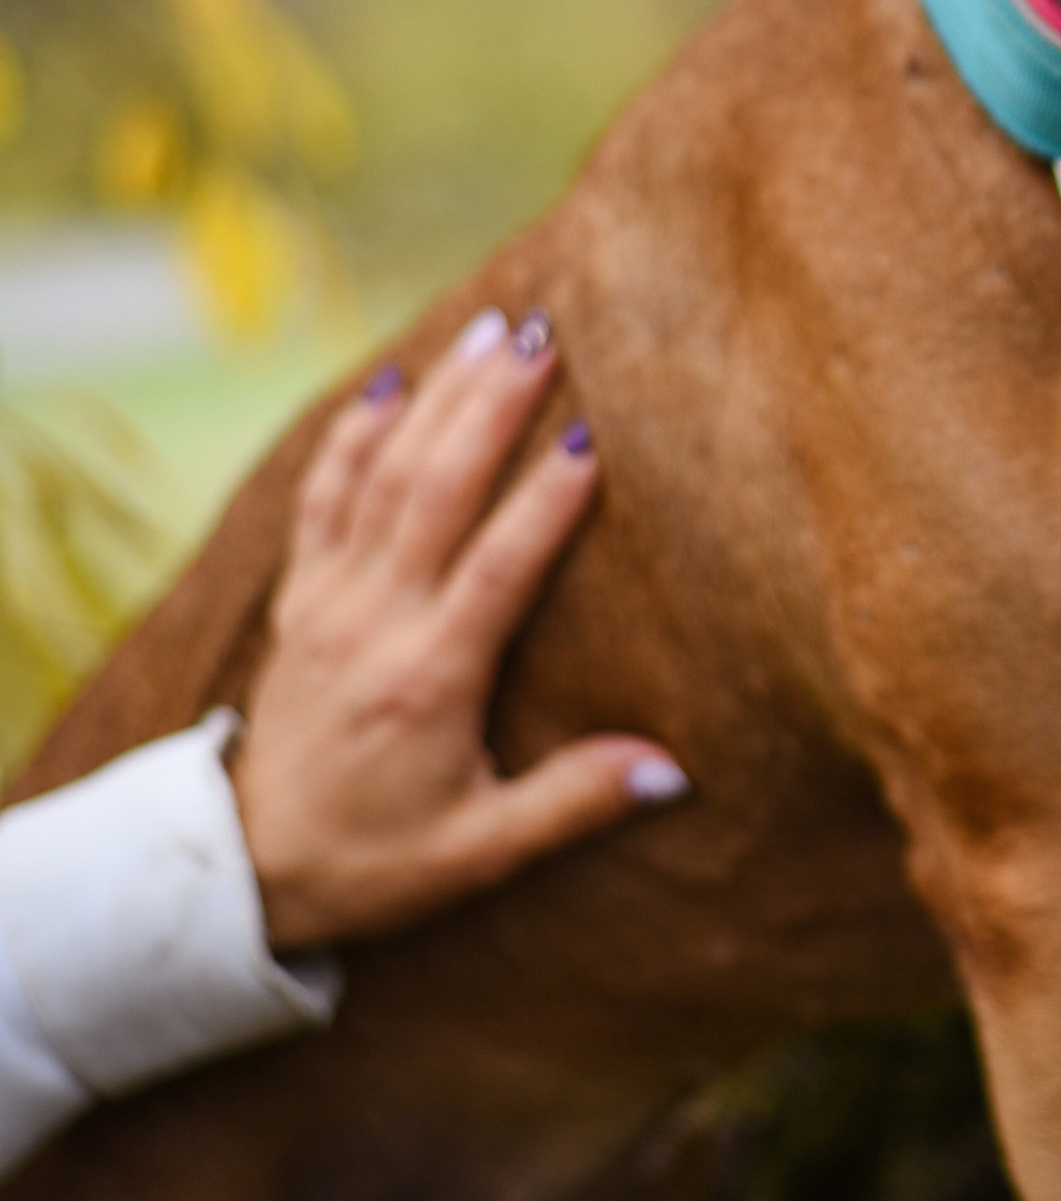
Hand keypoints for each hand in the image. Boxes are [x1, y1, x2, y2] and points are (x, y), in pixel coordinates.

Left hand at [231, 309, 686, 950]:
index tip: (591, 437)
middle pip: (434, 493)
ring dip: (438, 398)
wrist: (244, 870)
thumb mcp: (480, 851)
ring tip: (489, 330)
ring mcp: (328, 603)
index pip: (496, 570)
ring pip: (383, 477)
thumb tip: (676, 773)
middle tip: (543, 337)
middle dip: (490, 408)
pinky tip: (389, 384)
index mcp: (428, 680)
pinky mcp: (301, 599)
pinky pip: (324, 498)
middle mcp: (373, 624)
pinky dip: (352, 435)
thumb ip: (575, 801)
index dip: (544, 504)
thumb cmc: (374, 861)